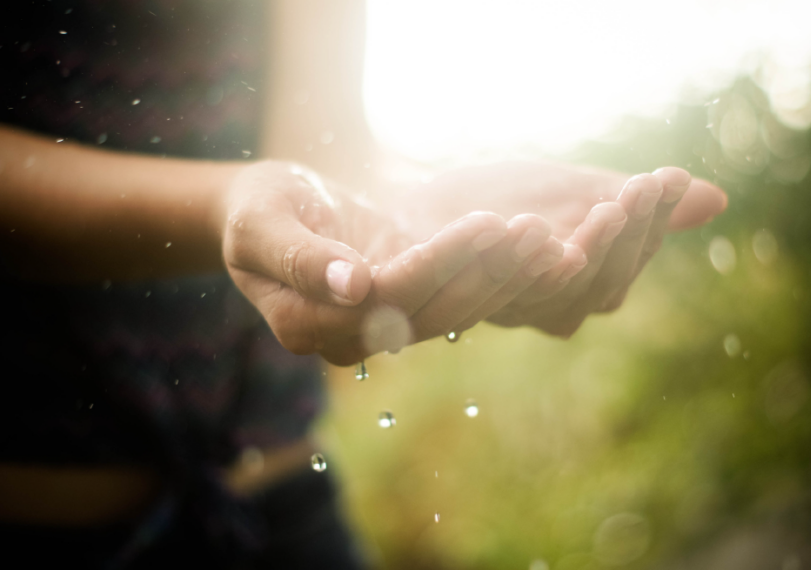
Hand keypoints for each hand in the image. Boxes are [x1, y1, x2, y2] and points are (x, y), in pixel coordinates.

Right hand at [219, 161, 565, 364]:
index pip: (388, 297)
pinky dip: (497, 275)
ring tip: (546, 236)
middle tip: (536, 229)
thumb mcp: (259, 224)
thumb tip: (353, 286)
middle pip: (432, 311)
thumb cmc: (253, 210)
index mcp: (307, 326)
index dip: (441, 262)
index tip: (487, 222)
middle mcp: (349, 338)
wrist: (267, 211)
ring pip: (454, 310)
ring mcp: (381, 325)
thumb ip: (298, 257)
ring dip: (503, 276)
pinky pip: (457, 296)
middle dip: (487, 270)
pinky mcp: (406, 304)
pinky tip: (537, 250)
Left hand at [394, 161, 726, 335]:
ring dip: (584, 248)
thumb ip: (634, 204)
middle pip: (599, 283)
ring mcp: (502, 307)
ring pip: (553, 290)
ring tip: (603, 203)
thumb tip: (717, 198)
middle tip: (643, 187)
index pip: (627, 264)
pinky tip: (528, 225)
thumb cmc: (509, 198)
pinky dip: (511, 257)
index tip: (669, 179)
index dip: (651, 226)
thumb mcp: (578, 191)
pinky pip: (487, 287)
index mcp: (583, 288)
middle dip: (626, 235)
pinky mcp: (453, 298)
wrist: (427, 203)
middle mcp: (547, 310)